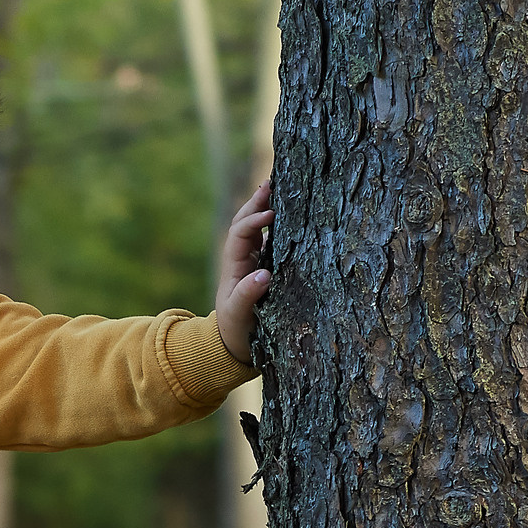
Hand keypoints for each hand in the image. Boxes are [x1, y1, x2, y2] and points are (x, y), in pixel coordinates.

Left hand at [213, 177, 272, 364]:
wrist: (234, 346)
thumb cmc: (235, 330)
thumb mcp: (238, 316)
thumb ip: (247, 296)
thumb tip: (264, 276)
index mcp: (233, 265)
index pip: (240, 234)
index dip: (253, 221)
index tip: (270, 213)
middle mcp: (242, 259)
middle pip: (247, 223)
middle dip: (257, 202)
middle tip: (271, 182)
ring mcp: (255, 262)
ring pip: (260, 229)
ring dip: (268, 208)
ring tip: (281, 187)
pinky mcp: (268, 268)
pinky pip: (274, 241)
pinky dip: (282, 226)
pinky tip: (295, 214)